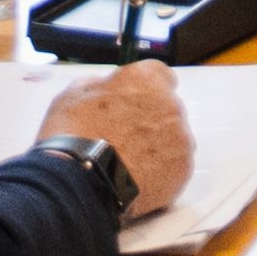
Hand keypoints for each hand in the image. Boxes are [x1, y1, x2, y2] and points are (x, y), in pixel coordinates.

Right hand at [39, 61, 196, 215]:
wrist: (80, 180)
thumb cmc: (73, 136)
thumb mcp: (73, 95)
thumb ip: (99, 85)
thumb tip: (105, 88)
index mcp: (145, 79)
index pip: (159, 75)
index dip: (144, 90)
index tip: (135, 103)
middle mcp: (170, 103)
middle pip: (167, 107)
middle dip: (150, 119)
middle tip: (126, 137)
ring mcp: (180, 136)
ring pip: (174, 137)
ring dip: (158, 145)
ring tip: (129, 161)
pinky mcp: (183, 167)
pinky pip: (175, 164)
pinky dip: (161, 170)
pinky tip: (138, 176)